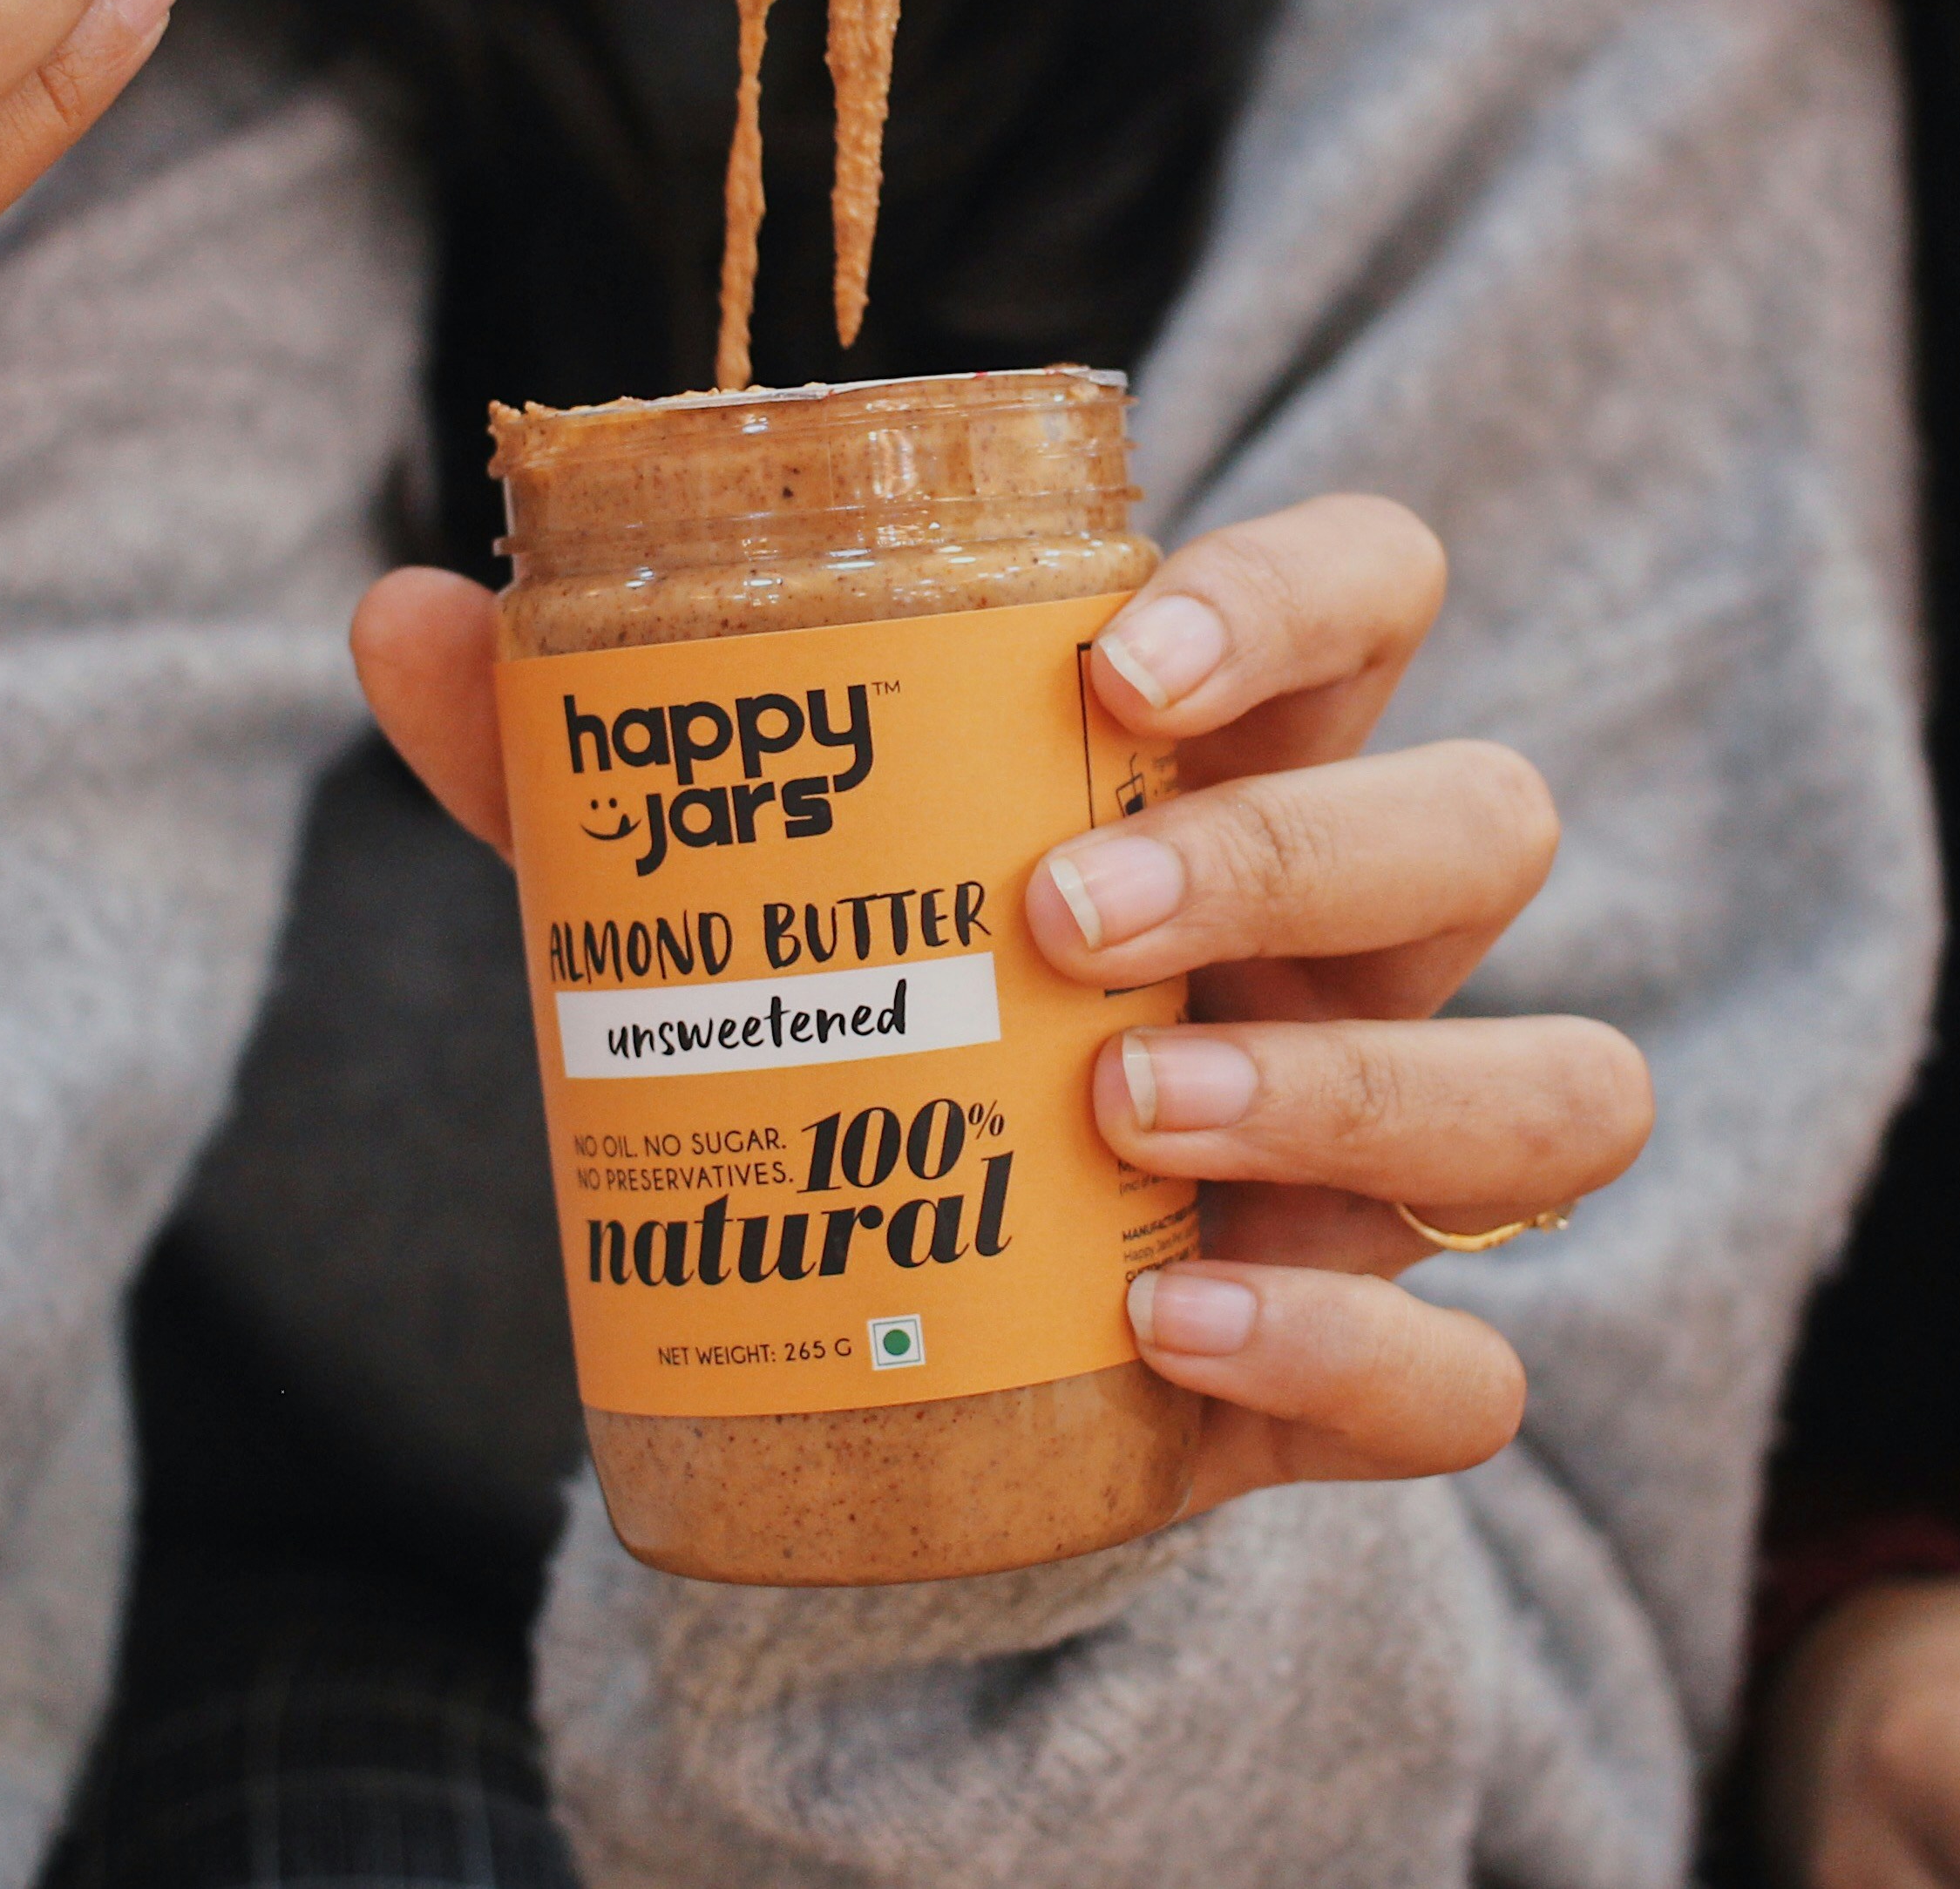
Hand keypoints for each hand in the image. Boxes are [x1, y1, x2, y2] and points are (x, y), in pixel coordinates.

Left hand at [352, 492, 1650, 1501]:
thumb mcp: (705, 900)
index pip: (1374, 590)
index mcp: (1229, 766)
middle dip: (1285, 856)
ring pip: (1551, 1088)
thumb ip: (573, 772)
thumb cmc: (839, 1034)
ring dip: (1352, 1092)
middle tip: (1057, 923)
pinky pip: (1471, 1368)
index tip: (1114, 659)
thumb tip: (408, 614)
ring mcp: (1382, 1152)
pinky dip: (1350, 1344)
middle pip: (1480, 821)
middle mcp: (1352, 944)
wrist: (863, 1335)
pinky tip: (1167, 1331)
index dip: (1300, 596)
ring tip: (1117, 1121)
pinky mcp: (1360, 1356)